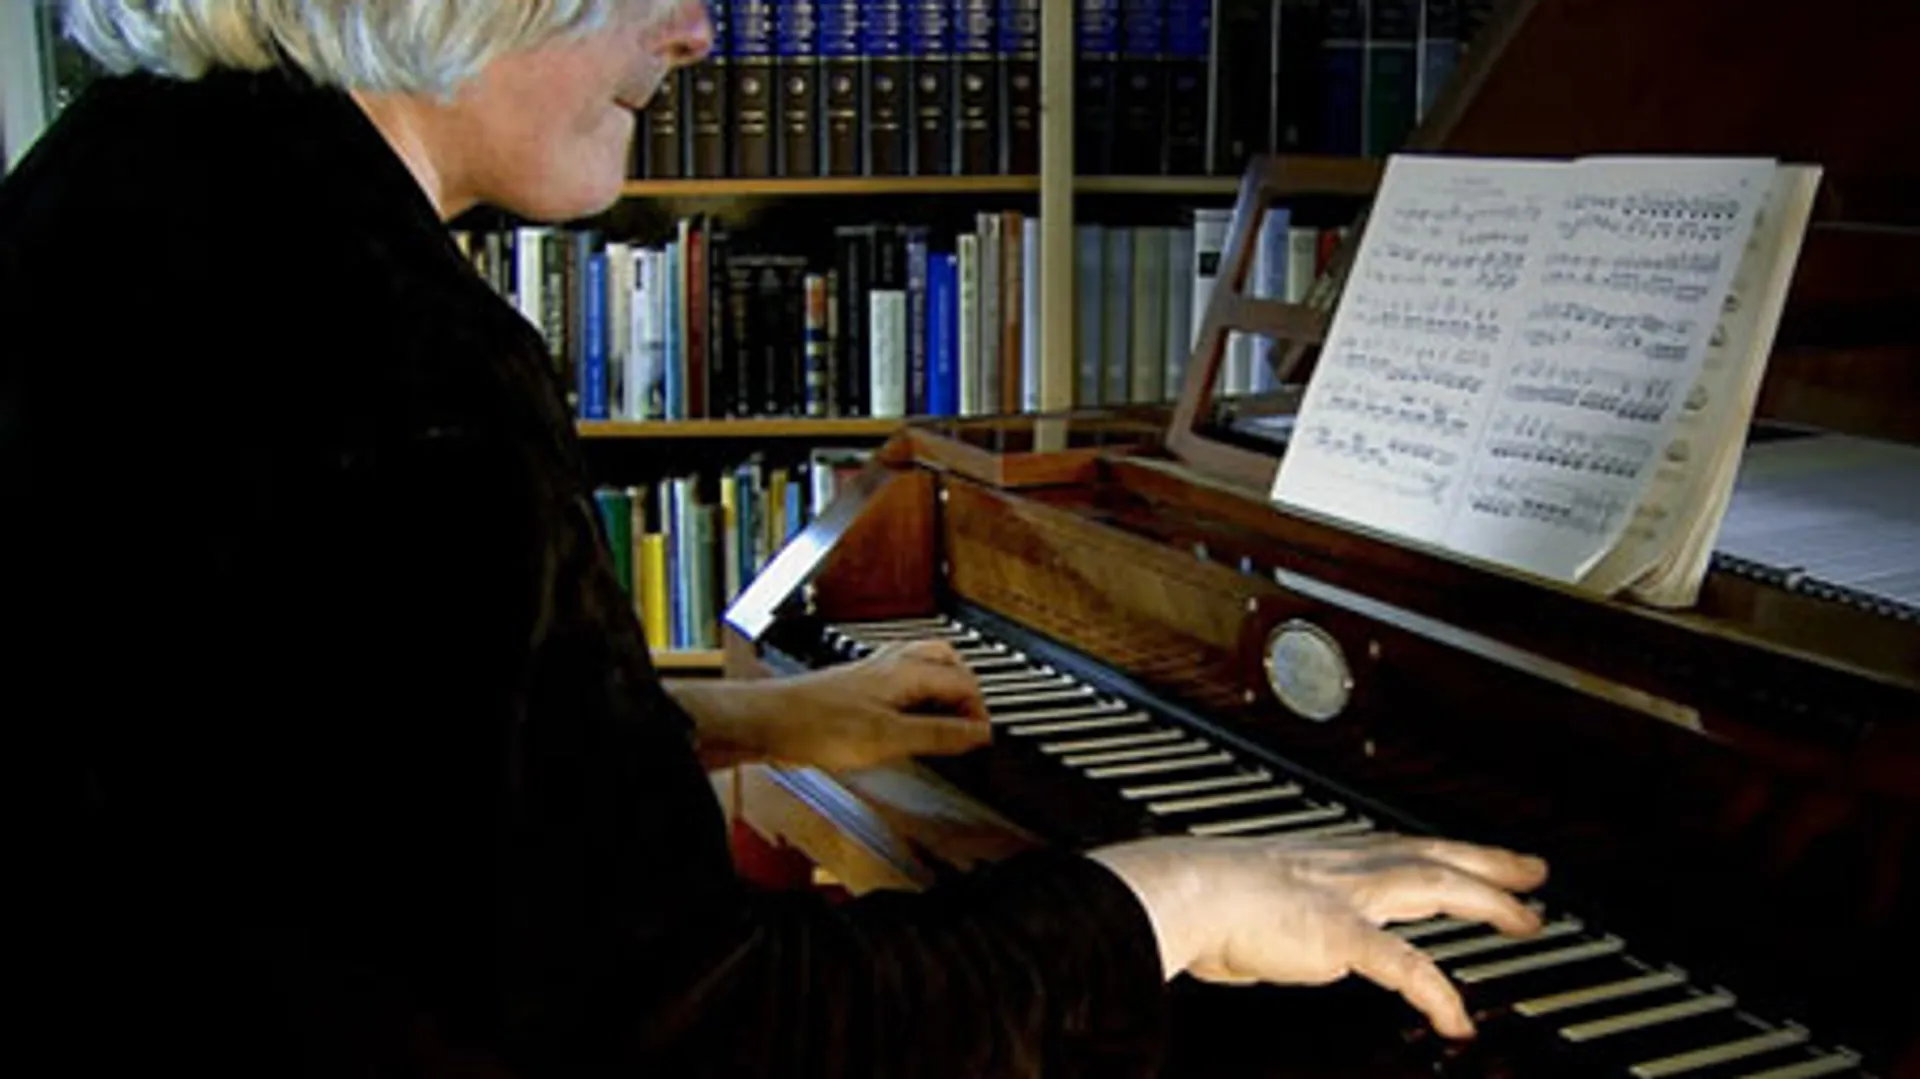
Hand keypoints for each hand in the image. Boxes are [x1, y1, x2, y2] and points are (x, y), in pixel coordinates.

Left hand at [673, 640, 990, 770]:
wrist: (768, 721)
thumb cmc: (818, 726)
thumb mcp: (890, 738)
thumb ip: (938, 735)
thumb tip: (978, 733)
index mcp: (907, 671)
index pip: (963, 682)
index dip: (980, 711)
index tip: (984, 737)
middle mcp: (891, 663)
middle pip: (947, 661)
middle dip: (967, 687)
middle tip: (975, 718)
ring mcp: (871, 669)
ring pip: (922, 662)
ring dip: (943, 683)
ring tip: (951, 710)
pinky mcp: (855, 682)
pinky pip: (901, 674)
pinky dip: (918, 688)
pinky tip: (908, 710)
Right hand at [1088, 832, 1547, 1038]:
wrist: (1182, 891)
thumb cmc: (1196, 896)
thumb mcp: (1244, 891)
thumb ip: (1271, 910)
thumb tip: (1264, 927)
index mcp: (1322, 857)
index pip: (1397, 846)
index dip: (1441, 850)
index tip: (1470, 853)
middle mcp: (1343, 867)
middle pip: (1433, 855)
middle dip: (1488, 862)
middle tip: (1532, 871)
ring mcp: (1347, 897)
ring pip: (1437, 887)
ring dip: (1489, 902)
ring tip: (1528, 921)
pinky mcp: (1342, 936)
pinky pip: (1406, 967)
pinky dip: (1438, 993)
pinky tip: (1459, 1020)